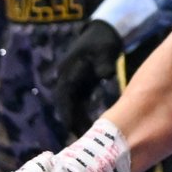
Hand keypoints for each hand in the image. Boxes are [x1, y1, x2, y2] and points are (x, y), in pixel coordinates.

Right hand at [54, 20, 123, 135]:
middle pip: (66, 104)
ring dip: (77, 120)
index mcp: (69, 71)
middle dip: (72, 121)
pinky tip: (91, 128)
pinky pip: (79, 103)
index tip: (71, 128)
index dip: (67, 112)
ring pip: (72, 106)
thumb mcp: (104, 49)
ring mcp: (74, 82)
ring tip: (85, 139)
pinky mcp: (81, 84)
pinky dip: (83, 115)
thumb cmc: (103, 40)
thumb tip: (105, 74)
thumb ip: (104, 62)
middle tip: (80, 140)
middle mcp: (67, 78)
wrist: (102, 31)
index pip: (65, 95)